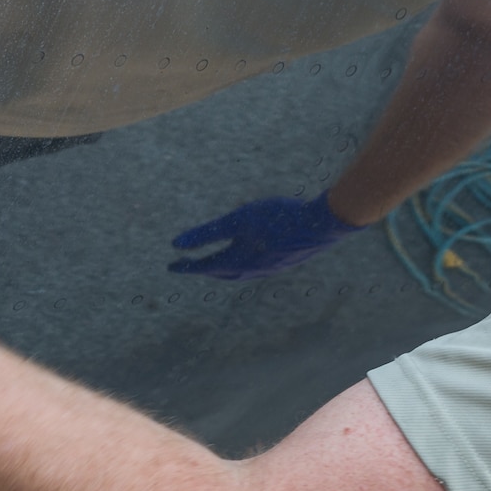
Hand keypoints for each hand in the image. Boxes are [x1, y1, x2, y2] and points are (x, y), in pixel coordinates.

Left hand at [169, 192, 364, 279]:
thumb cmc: (277, 217)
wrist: (320, 225)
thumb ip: (206, 232)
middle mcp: (253, 271)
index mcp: (239, 262)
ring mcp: (271, 268)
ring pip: (241, 272)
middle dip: (206, 269)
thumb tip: (175, 244)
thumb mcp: (237, 220)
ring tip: (218, 261)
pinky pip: (257, 267)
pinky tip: (252, 253)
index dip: (187, 265)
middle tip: (189, 265)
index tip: (171, 265)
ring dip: (226, 268)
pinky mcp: (285, 262)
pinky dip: (245, 263)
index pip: (206, 265)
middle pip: (223, 273)